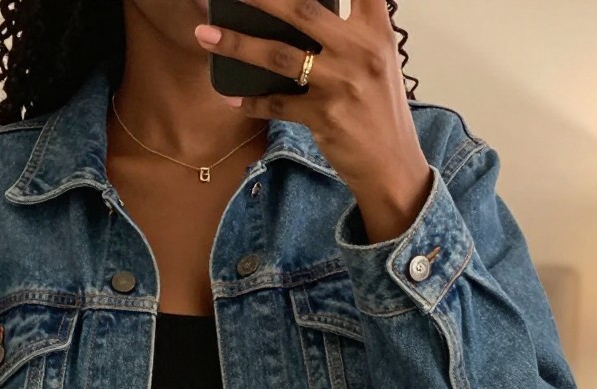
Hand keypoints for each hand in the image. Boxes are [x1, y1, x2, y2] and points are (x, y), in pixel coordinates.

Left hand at [194, 0, 432, 240]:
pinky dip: (252, 102)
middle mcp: (359, 50)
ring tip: (205, 35)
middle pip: (302, 9)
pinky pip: (277, 104)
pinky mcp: (324, 115)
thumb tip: (300, 16)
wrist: (391, 164)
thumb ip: (349, 33)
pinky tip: (231, 98)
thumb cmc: (379, 111)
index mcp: (376, 30)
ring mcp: (340, 83)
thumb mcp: (377, 62)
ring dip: (237, 44)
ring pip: (279, 55)